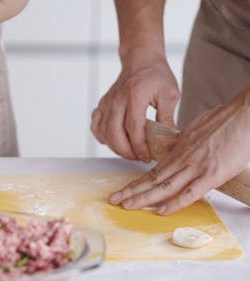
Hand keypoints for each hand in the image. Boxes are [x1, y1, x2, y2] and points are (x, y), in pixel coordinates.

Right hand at [91, 59, 178, 161]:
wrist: (140, 60)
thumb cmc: (156, 76)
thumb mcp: (170, 94)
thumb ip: (168, 118)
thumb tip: (168, 141)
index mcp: (135, 96)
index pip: (133, 127)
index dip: (139, 146)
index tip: (147, 157)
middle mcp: (116, 99)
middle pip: (114, 133)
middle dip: (126, 152)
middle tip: (139, 157)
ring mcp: (106, 102)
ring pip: (103, 132)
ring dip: (115, 147)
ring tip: (130, 151)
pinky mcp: (101, 105)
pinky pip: (96, 126)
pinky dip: (102, 137)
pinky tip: (115, 140)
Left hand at [109, 88, 249, 214]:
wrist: (243, 115)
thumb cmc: (224, 121)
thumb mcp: (196, 132)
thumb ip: (183, 144)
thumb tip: (175, 149)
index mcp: (178, 151)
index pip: (153, 171)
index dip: (137, 183)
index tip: (123, 191)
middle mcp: (182, 160)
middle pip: (152, 179)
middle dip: (131, 191)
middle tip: (113, 200)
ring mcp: (196, 167)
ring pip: (165, 186)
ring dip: (144, 198)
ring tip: (127, 206)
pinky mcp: (212, 174)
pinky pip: (190, 192)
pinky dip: (175, 203)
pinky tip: (162, 210)